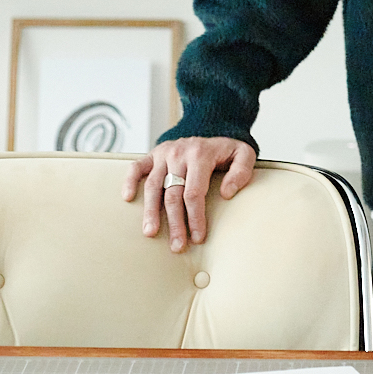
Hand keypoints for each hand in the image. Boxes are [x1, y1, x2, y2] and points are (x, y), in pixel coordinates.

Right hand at [122, 137, 255, 252]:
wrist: (211, 126)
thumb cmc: (226, 150)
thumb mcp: (244, 154)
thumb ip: (241, 171)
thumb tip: (227, 193)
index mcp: (200, 154)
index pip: (194, 192)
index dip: (195, 217)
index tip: (198, 237)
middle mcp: (179, 153)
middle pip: (172, 194)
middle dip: (175, 223)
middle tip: (177, 246)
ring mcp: (163, 154)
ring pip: (153, 185)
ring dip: (150, 211)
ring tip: (150, 233)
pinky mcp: (152, 154)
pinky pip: (136, 167)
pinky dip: (129, 181)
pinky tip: (128, 198)